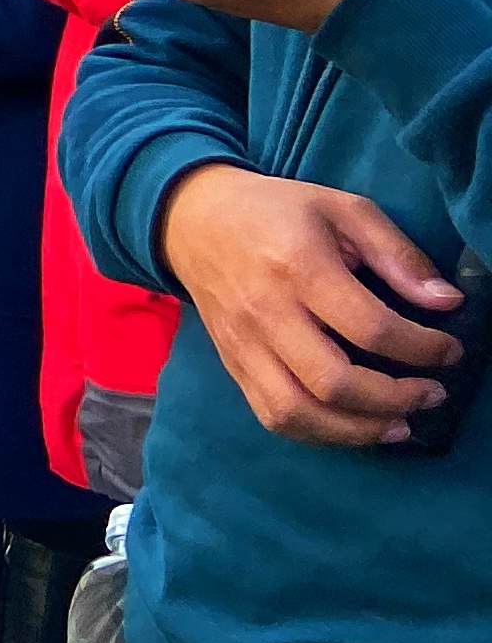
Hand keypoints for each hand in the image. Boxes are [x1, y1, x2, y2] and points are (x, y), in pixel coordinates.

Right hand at [154, 162, 463, 445]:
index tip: (450, 351)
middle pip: (333, 381)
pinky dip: (318, 433)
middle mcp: (266, 313)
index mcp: (299, 266)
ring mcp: (243, 345)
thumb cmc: (276, 210)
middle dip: (396, 399)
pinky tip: (352, 426)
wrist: (191, 219)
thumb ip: (397, 253)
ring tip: (399, 425)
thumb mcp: (343, 209)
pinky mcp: (232, 365)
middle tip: (432, 394)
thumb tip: (446, 302)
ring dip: (357, 430)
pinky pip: (272, 416)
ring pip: (298, 412)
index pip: (371, 328)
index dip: (423, 348)